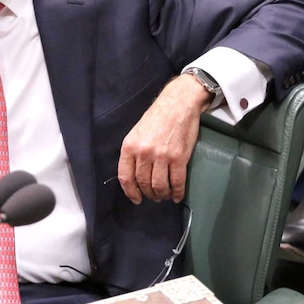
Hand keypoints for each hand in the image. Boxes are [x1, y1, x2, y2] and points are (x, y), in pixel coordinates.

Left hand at [117, 73, 211, 203]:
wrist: (178, 104)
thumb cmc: (157, 117)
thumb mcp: (137, 132)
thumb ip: (133, 152)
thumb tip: (134, 173)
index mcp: (130, 146)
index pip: (125, 177)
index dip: (130, 192)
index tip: (136, 199)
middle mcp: (143, 153)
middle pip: (143, 183)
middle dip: (148, 194)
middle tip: (153, 197)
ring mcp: (161, 156)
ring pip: (159, 186)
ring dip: (162, 195)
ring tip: (164, 195)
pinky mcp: (178, 158)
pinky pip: (176, 182)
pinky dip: (177, 192)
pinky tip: (176, 195)